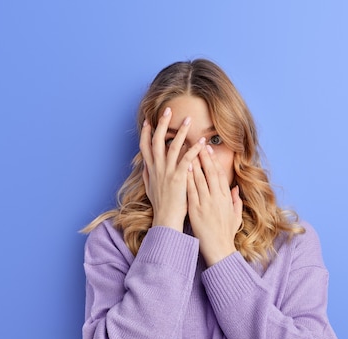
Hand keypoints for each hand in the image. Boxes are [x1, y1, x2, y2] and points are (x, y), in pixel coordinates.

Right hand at [140, 107, 205, 231]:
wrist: (166, 219)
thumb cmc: (161, 205)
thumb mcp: (150, 188)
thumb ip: (148, 175)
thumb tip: (146, 166)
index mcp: (151, 169)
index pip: (145, 146)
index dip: (146, 132)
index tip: (148, 120)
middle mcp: (157, 168)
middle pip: (157, 140)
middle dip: (162, 124)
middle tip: (168, 110)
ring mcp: (167, 172)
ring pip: (173, 146)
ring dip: (180, 131)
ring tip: (188, 119)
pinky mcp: (179, 177)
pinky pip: (188, 159)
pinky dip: (195, 149)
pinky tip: (202, 141)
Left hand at [186, 144, 242, 265]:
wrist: (219, 248)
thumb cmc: (226, 234)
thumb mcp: (235, 216)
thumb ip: (236, 201)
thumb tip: (235, 189)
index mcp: (226, 198)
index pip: (220, 175)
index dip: (214, 161)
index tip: (208, 149)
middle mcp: (217, 198)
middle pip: (210, 173)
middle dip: (204, 156)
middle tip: (198, 142)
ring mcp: (206, 203)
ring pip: (200, 179)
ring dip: (194, 163)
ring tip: (188, 150)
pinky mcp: (196, 210)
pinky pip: (191, 191)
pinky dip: (187, 179)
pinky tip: (183, 169)